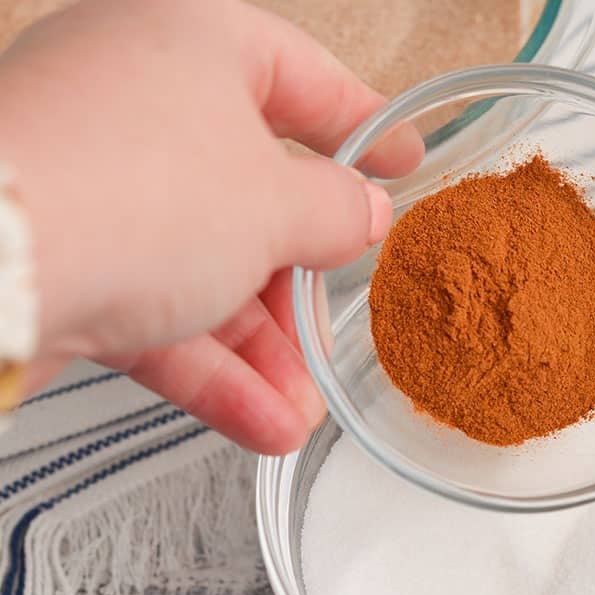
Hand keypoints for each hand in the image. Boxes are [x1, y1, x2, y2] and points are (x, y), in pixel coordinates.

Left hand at [0, 0, 421, 452]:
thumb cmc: (142, 196)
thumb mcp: (277, 205)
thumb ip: (337, 211)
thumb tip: (364, 213)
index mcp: (192, 43)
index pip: (301, 75)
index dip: (365, 126)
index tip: (407, 162)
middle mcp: (135, 100)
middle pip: (249, 193)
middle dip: (300, 285)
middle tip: (340, 325)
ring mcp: (90, 180)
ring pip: (200, 264)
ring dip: (260, 348)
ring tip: (301, 413)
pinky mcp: (59, 255)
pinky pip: (151, 306)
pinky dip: (208, 367)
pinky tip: (262, 423)